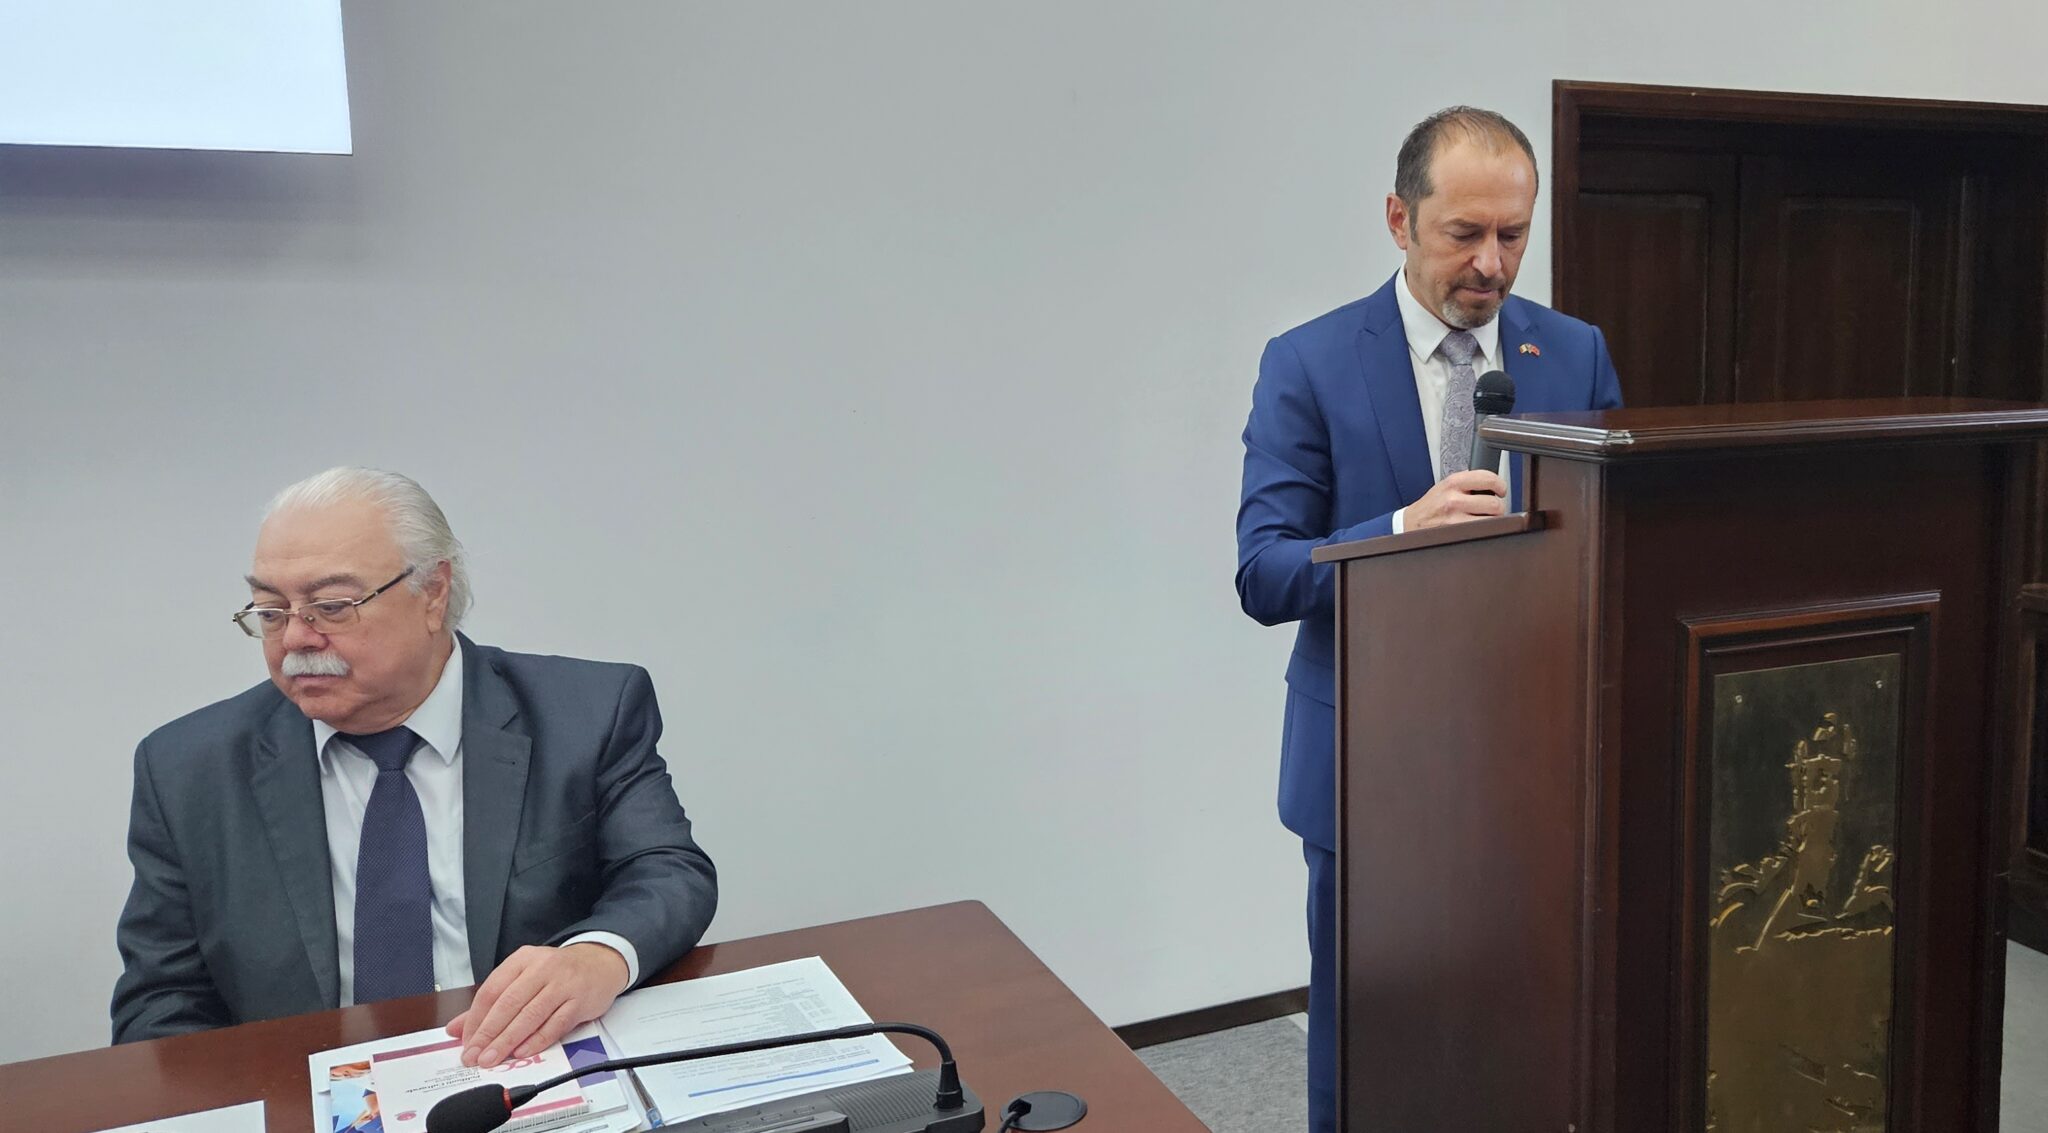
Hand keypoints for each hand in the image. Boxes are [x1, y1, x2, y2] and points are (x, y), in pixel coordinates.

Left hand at [445, 942, 629, 1066]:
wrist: (600, 963)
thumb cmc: (556, 973)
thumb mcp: (522, 977)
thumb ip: (490, 1003)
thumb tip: (455, 1028)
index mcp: (522, 960)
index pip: (492, 990)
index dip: (475, 1019)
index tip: (466, 1041)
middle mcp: (542, 968)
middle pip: (509, 1004)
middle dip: (488, 1034)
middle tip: (474, 1056)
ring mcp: (563, 984)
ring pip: (530, 1015)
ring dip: (508, 1041)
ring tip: (492, 1059)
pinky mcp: (580, 1001)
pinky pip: (555, 1024)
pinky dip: (537, 1040)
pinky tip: (522, 1052)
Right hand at [1403, 470, 1507, 528]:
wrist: (1411, 523)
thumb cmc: (1430, 506)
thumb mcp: (1444, 486)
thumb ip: (1466, 482)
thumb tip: (1490, 483)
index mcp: (1453, 483)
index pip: (1488, 478)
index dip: (1500, 485)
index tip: (1501, 490)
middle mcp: (1453, 499)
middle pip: (1494, 503)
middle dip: (1497, 507)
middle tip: (1492, 509)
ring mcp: (1454, 519)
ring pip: (1491, 521)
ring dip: (1492, 521)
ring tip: (1484, 519)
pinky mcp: (1456, 534)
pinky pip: (1482, 533)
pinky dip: (1484, 532)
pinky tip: (1477, 528)